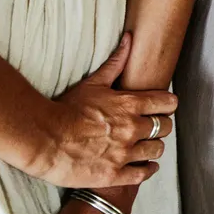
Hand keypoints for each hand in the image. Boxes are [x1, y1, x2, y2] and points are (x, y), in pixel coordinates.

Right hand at [27, 33, 177, 188]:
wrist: (44, 139)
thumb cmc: (66, 109)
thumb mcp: (93, 83)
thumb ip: (116, 63)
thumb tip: (129, 39)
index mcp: (130, 105)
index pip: (168, 104)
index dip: (167, 105)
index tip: (162, 108)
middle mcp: (132, 129)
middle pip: (166, 127)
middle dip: (161, 126)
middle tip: (152, 127)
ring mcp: (124, 153)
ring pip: (157, 150)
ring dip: (153, 147)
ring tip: (146, 146)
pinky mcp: (115, 174)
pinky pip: (143, 173)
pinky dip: (146, 168)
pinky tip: (143, 165)